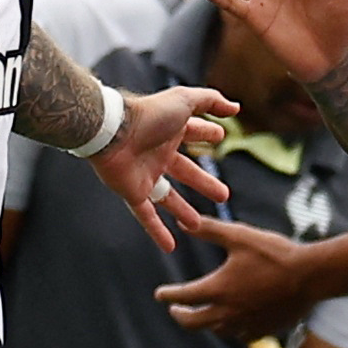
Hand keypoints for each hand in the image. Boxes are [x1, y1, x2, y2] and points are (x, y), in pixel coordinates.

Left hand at [89, 85, 237, 252]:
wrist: (112, 131)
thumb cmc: (149, 114)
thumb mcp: (185, 101)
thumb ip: (211, 101)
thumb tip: (236, 108)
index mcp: (171, 131)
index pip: (194, 133)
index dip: (207, 134)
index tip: (220, 138)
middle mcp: (158, 154)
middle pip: (186, 171)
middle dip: (203, 182)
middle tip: (223, 195)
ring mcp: (145, 175)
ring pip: (167, 197)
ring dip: (182, 211)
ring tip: (198, 224)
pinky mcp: (132, 192)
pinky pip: (146, 215)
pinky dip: (157, 231)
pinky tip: (170, 246)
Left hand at [154, 217, 317, 340]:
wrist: (311, 276)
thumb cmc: (275, 253)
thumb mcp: (240, 236)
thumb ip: (210, 230)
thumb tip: (185, 222)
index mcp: (218, 289)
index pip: (182, 296)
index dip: (168, 295)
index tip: (160, 294)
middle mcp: (227, 312)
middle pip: (193, 322)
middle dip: (180, 316)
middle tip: (175, 311)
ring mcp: (246, 324)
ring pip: (216, 331)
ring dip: (205, 324)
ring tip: (203, 316)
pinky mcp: (263, 330)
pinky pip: (240, 336)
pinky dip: (231, 330)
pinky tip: (233, 324)